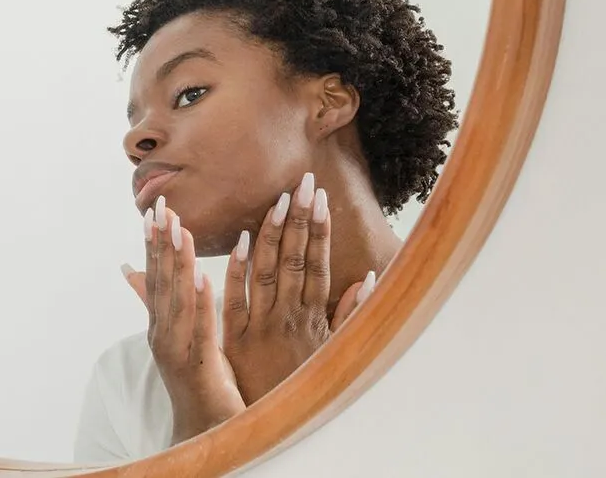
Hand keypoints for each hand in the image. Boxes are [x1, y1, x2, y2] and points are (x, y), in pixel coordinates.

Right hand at [125, 197, 244, 443]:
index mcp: (161, 324)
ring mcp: (177, 350)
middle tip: (162, 208)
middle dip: (161, 243)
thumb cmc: (196, 380)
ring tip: (180, 230)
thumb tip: (129, 269)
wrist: (203, 431)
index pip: (155, 276)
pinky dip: (199, 301)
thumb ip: (155, 301)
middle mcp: (163, 334)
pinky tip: (201, 276)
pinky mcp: (199, 365)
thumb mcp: (176, 334)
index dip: (153, 243)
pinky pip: (199, 327)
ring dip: (178, 263)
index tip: (153, 210)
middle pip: (161, 282)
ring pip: (177, 299)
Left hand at [221, 172, 375, 404]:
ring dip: (273, 234)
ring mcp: (261, 325)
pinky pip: (235, 299)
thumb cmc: (303, 384)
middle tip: (304, 183)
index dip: (320, 231)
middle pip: (295, 260)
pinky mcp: (235, 338)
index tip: (321, 199)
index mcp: (312, 317)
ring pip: (268, 272)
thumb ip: (349, 314)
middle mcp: (289, 317)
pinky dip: (238, 269)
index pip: (317, 265)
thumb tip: (369, 277)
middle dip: (300, 220)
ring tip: (279, 199)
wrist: (270, 423)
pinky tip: (241, 241)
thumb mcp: (333, 351)